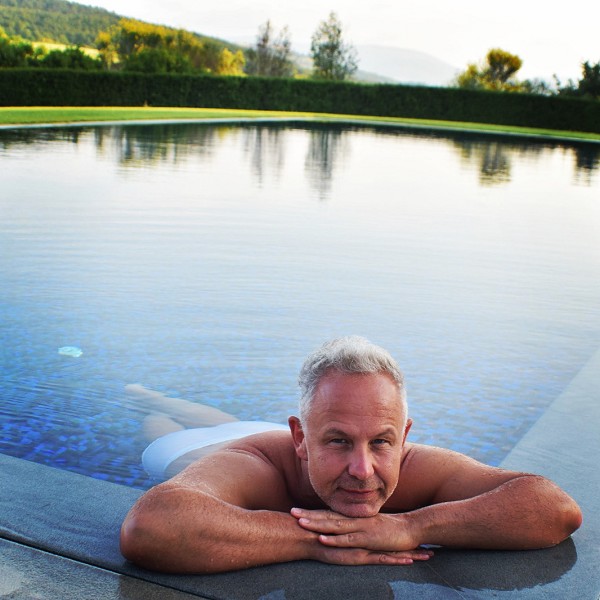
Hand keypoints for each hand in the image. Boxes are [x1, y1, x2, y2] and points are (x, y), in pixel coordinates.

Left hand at [291, 507, 432, 564]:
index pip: (329, 514)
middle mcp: (354, 520)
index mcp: (354, 518)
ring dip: (317, 524)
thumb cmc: (391, 530)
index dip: (313, 512)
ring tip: (301, 523)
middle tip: (292, 512)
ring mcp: (360, 528)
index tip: (297, 511)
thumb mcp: (371, 527)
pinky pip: (347, 539)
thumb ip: (357, 528)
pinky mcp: (367, 538)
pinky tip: (322, 539)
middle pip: (328, 517)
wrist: (411, 529)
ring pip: (334, 526)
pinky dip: (334, 539)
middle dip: (309, 515)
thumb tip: (343, 530)